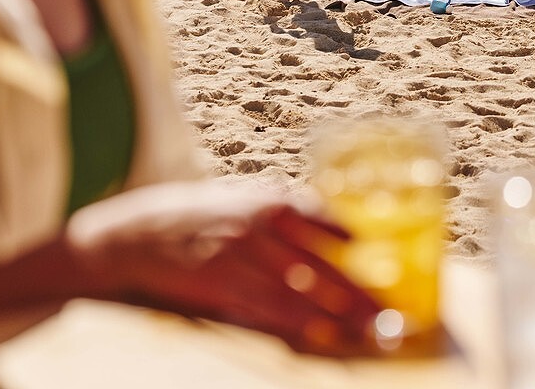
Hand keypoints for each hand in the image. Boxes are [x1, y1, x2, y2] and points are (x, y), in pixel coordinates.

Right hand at [66, 179, 379, 353]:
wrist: (136, 233)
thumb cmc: (202, 217)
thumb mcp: (247, 201)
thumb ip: (288, 215)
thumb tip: (338, 233)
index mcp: (273, 200)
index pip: (328, 220)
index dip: (363, 245)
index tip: (399, 264)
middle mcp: (262, 224)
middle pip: (323, 262)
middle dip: (361, 290)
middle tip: (394, 313)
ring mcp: (241, 255)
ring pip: (302, 289)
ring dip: (340, 313)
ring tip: (370, 331)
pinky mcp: (220, 284)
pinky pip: (267, 307)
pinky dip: (298, 322)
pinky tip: (321, 335)